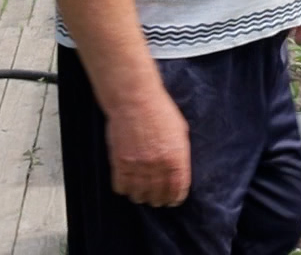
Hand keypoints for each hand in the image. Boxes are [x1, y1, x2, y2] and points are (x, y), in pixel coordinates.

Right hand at [106, 90, 190, 206]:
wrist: (135, 99)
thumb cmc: (160, 110)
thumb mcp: (180, 131)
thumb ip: (180, 153)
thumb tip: (179, 169)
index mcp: (176, 157)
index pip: (178, 188)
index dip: (176, 197)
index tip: (174, 200)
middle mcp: (158, 165)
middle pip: (159, 194)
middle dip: (159, 200)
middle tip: (158, 201)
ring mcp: (138, 165)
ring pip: (139, 193)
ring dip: (141, 197)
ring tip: (142, 196)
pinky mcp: (120, 162)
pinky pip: (121, 185)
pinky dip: (124, 190)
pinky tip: (127, 187)